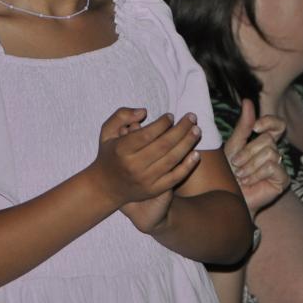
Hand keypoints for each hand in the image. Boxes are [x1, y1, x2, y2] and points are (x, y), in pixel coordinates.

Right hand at [94, 108, 202, 232]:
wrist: (106, 188)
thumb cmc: (109, 154)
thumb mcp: (107, 131)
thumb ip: (122, 115)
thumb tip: (143, 111)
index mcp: (122, 150)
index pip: (148, 134)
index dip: (163, 123)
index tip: (171, 116)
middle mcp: (134, 166)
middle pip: (164, 145)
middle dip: (181, 129)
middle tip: (192, 118)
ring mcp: (145, 180)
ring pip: (172, 159)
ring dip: (188, 143)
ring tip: (197, 131)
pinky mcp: (154, 190)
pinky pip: (175, 177)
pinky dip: (188, 166)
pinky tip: (196, 154)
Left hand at [225, 99, 288, 216]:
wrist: (229, 197)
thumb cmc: (229, 172)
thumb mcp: (234, 145)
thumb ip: (243, 125)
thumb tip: (248, 101)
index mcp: (264, 141)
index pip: (278, 125)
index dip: (270, 122)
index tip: (255, 127)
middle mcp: (275, 152)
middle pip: (268, 139)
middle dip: (248, 151)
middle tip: (236, 164)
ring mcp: (280, 165)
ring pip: (270, 152)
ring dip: (250, 164)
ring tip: (241, 174)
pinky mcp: (283, 179)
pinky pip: (272, 167)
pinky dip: (256, 173)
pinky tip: (248, 181)